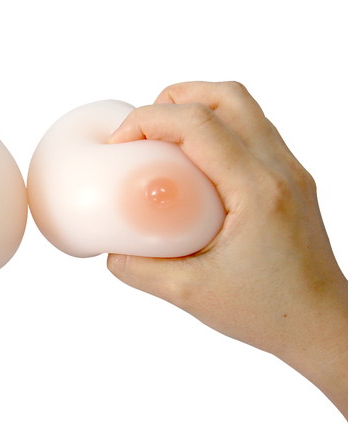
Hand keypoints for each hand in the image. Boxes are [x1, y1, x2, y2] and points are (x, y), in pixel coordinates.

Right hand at [106, 81, 347, 417]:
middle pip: (227, 96)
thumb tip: (113, 249)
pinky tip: (191, 166)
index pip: (198, 124)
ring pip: (242, 107)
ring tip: (162, 139)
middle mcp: (279, 169)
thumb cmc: (270, 312)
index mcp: (256, 190)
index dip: (148, 120)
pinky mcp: (289, 179)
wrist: (321, 325)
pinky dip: (215, 130)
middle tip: (141, 130)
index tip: (119, 144)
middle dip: (174, 98)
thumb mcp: (190, 295)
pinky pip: (251, 131)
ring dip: (197, 109)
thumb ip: (141, 271)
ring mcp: (289, 171)